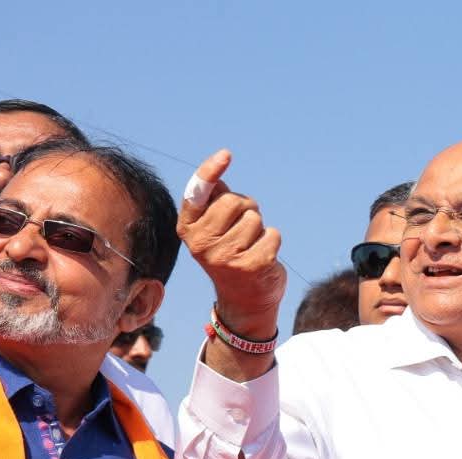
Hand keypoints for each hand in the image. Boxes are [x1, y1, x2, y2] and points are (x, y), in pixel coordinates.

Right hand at [177, 150, 285, 376]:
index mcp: (188, 229)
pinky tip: (263, 256)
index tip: (226, 155)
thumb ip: (214, 203)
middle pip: (235, 201)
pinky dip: (272, 241)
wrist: (245, 301)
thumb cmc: (231, 255)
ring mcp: (225, 256)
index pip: (197, 192)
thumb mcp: (215, 229)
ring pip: (255, 218)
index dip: (211, 171)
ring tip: (250, 246)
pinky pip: (272, 234)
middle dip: (246, 208)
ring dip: (259, 228)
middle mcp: (201, 243)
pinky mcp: (251, 265)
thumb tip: (218, 178)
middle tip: (243, 229)